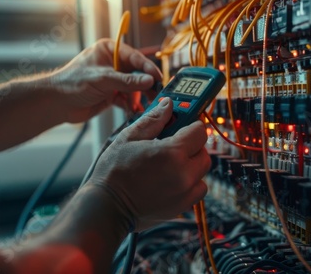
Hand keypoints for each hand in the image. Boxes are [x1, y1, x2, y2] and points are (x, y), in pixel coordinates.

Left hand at [50, 38, 161, 122]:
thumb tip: (149, 81)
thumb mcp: (103, 79)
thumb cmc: (72, 83)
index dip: (147, 68)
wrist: (56, 104)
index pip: (134, 57)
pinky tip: (134, 111)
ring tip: (146, 105)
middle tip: (157, 93)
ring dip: (139, 96)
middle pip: (136, 72)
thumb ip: (127, 81)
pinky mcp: (111, 94)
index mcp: (108, 50)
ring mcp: (112, 79)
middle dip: (146, 84)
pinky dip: (131, 105)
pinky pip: (126, 99)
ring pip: (133, 87)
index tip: (158, 77)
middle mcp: (112, 63)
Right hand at [87, 97, 210, 230]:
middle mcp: (184, 174)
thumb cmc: (114, 172)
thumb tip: (168, 105)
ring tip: (170, 164)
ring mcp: (185, 193)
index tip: (182, 126)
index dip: (190, 126)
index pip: (199, 131)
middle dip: (191, 145)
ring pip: (202, 171)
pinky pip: (198, 189)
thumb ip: (153, 120)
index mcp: (171, 153)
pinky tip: (172, 179)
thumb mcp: (129, 138)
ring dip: (192, 164)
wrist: (107, 206)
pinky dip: (191, 183)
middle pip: (203, 152)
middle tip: (173, 145)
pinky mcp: (182, 206)